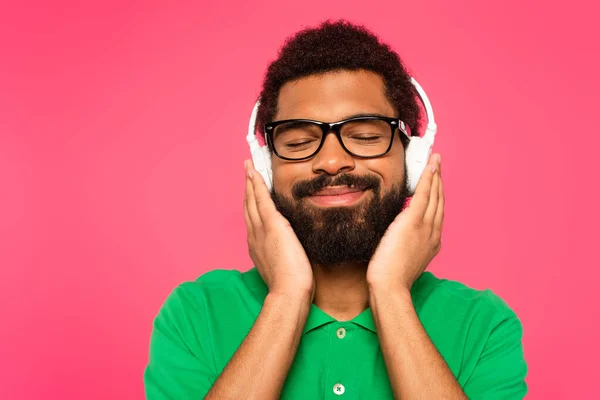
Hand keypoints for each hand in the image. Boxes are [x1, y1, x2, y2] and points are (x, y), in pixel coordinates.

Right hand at [244, 159, 314, 299]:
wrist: (288, 291)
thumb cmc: (289, 286)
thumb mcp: (282, 267)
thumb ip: (282, 255)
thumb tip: (289, 251)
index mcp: (257, 246)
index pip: (253, 219)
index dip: (250, 204)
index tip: (250, 193)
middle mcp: (254, 235)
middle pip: (248, 206)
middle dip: (247, 188)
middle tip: (246, 171)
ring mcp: (261, 229)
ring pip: (252, 199)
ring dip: (250, 181)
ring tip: (249, 166)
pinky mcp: (272, 224)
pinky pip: (261, 198)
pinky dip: (256, 184)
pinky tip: (254, 172)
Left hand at [366, 153, 443, 291]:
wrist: (390, 286)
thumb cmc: (390, 277)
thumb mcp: (403, 257)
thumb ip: (405, 243)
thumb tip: (397, 234)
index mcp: (432, 242)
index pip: (436, 212)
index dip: (437, 195)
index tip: (436, 182)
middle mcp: (433, 232)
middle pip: (439, 200)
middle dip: (439, 180)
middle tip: (438, 163)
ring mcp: (426, 227)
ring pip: (434, 195)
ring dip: (435, 174)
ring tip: (435, 159)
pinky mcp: (413, 222)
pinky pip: (424, 195)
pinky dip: (429, 178)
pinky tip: (430, 166)